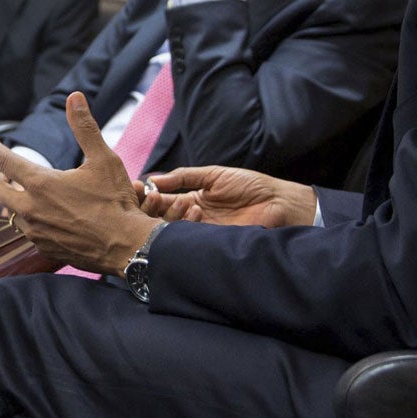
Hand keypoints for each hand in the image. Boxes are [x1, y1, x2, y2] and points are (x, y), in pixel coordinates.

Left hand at [0, 92, 155, 273]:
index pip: (4, 161)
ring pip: (11, 213)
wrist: (127, 247)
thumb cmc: (115, 201)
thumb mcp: (103, 159)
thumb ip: (85, 128)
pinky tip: (46, 217)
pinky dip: (31, 221)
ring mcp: (35, 232)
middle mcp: (31, 209)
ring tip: (29, 194)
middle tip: (5, 173)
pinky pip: (28, 232)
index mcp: (41, 183)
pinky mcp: (44, 249)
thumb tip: (74, 97)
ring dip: (15, 201)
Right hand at [145, 164, 315, 227]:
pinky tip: (190, 218)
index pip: (163, 199)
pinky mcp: (212, 243)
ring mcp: (202, 231)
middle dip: (155, 207)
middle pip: (164, 216)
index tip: (138, 188)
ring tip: (180, 204)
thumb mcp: (213, 175)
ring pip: (175, 229)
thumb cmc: (250, 185)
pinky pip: (192, 239)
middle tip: (152, 199)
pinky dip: (187, 230)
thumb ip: (184, 176)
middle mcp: (193, 217)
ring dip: (172, 216)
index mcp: (192, 199)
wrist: (278, 202)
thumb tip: (154, 179)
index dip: (150, 195)